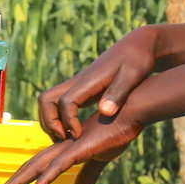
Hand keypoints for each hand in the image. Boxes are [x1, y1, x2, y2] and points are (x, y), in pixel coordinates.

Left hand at [0, 112, 141, 183]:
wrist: (128, 112)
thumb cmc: (117, 130)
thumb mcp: (101, 158)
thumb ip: (89, 173)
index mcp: (65, 149)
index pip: (40, 165)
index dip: (25, 176)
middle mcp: (62, 147)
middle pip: (33, 166)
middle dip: (14, 181)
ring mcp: (69, 148)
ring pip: (39, 167)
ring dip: (19, 181)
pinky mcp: (80, 150)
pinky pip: (58, 167)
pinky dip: (45, 179)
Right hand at [37, 27, 157, 140]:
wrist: (137, 45)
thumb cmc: (138, 59)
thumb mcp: (133, 75)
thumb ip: (118, 93)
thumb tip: (105, 113)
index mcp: (89, 81)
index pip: (65, 101)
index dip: (68, 121)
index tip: (78, 135)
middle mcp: (78, 82)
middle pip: (46, 100)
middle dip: (49, 121)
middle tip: (65, 138)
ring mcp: (78, 85)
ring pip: (49, 102)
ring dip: (52, 121)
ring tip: (68, 138)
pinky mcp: (83, 89)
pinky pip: (60, 104)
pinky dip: (60, 118)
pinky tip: (75, 131)